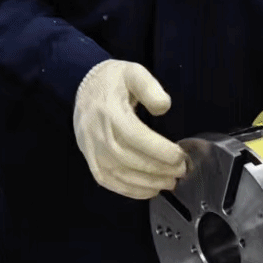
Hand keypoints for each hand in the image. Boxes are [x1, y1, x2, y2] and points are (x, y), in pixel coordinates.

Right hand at [72, 60, 187, 199]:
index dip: (159, 150)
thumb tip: (163, 107)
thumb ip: (150, 87)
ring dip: (148, 183)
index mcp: (109, 110)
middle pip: (128, 159)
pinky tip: (149, 190)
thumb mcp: (133, 72)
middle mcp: (97, 133)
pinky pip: (109, 181)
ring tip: (169, 182)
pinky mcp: (90, 160)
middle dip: (158, 169)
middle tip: (180, 170)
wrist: (83, 88)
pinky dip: (130, 190)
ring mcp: (92, 149)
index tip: (179, 155)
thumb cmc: (112, 81)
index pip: (135, 136)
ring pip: (120, 174)